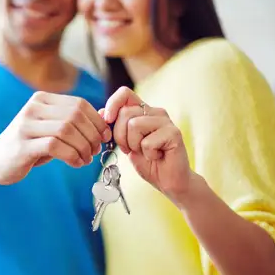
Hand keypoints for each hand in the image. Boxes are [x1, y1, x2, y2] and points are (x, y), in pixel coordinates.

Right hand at [0, 91, 111, 184]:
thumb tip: (105, 115)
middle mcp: (33, 108)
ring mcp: (26, 126)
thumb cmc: (30, 145)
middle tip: (95, 150)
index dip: (97, 121)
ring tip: (86, 159)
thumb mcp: (53, 130)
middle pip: (75, 116)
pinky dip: (72, 156)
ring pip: (67, 130)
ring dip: (83, 147)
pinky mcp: (23, 145)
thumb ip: (75, 122)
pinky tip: (76, 163)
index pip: (79, 104)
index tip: (104, 137)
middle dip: (92, 135)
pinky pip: (55, 146)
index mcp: (42, 100)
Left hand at [103, 87, 191, 201]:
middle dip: (121, 136)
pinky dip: (148, 154)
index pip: (125, 93)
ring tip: (146, 152)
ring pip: (134, 125)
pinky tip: (158, 156)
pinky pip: (147, 142)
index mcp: (144, 111)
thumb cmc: (148, 162)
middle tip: (133, 149)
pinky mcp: (174, 133)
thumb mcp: (126, 144)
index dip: (112, 104)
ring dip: (134, 145)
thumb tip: (100, 112)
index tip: (107, 120)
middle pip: (125, 113)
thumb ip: (116, 128)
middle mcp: (156, 112)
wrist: (168, 180)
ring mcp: (166, 121)